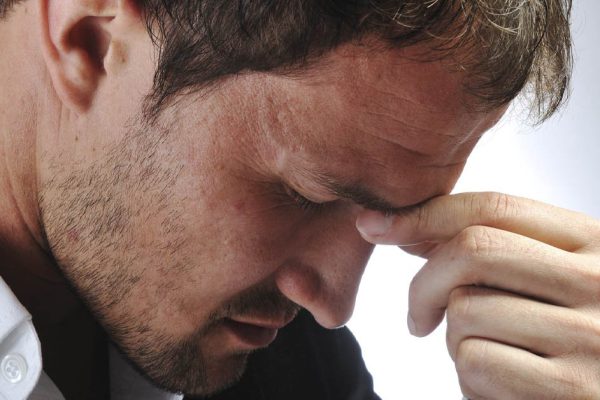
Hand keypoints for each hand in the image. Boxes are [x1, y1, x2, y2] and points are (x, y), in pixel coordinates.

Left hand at [356, 192, 599, 398]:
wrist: (597, 399)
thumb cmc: (564, 343)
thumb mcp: (545, 283)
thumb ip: (492, 254)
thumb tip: (406, 229)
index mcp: (595, 244)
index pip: (495, 208)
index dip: (424, 214)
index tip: (376, 226)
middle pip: (472, 251)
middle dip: (425, 285)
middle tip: (419, 318)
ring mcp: (592, 336)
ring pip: (466, 310)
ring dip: (454, 341)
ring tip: (486, 358)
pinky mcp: (572, 389)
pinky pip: (476, 362)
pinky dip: (470, 381)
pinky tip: (498, 389)